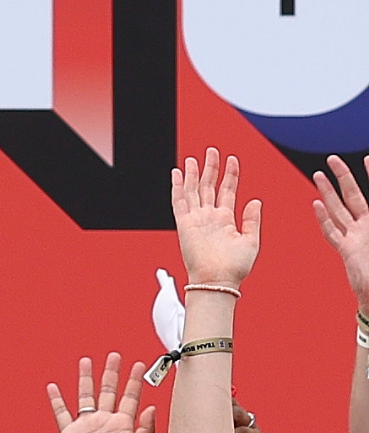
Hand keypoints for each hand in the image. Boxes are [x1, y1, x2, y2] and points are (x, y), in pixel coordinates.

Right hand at [50, 353, 156, 432]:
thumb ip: (147, 429)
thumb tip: (152, 407)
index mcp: (123, 425)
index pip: (130, 397)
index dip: (135, 381)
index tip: (138, 365)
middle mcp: (105, 422)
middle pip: (109, 390)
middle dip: (112, 373)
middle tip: (115, 356)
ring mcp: (87, 425)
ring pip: (86, 395)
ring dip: (87, 378)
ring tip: (86, 362)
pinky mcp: (70, 432)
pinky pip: (62, 412)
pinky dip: (56, 400)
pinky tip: (53, 388)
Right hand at [173, 148, 261, 287]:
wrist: (218, 281)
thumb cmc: (235, 267)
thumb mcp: (251, 240)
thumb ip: (252, 219)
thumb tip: (255, 201)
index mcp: (225, 221)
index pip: (227, 191)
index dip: (230, 174)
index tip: (232, 160)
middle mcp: (209, 218)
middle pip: (209, 186)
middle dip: (211, 168)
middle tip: (212, 151)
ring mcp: (196, 220)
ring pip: (194, 190)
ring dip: (194, 173)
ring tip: (194, 158)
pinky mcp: (184, 224)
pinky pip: (179, 201)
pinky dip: (178, 187)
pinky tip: (178, 173)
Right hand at [312, 155, 368, 309]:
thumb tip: (351, 208)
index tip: (367, 157)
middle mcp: (365, 226)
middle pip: (351, 195)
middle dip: (342, 177)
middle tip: (331, 159)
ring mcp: (354, 237)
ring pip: (338, 210)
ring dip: (328, 193)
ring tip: (317, 176)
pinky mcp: (346, 250)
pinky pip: (332, 231)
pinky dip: (324, 219)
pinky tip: (315, 205)